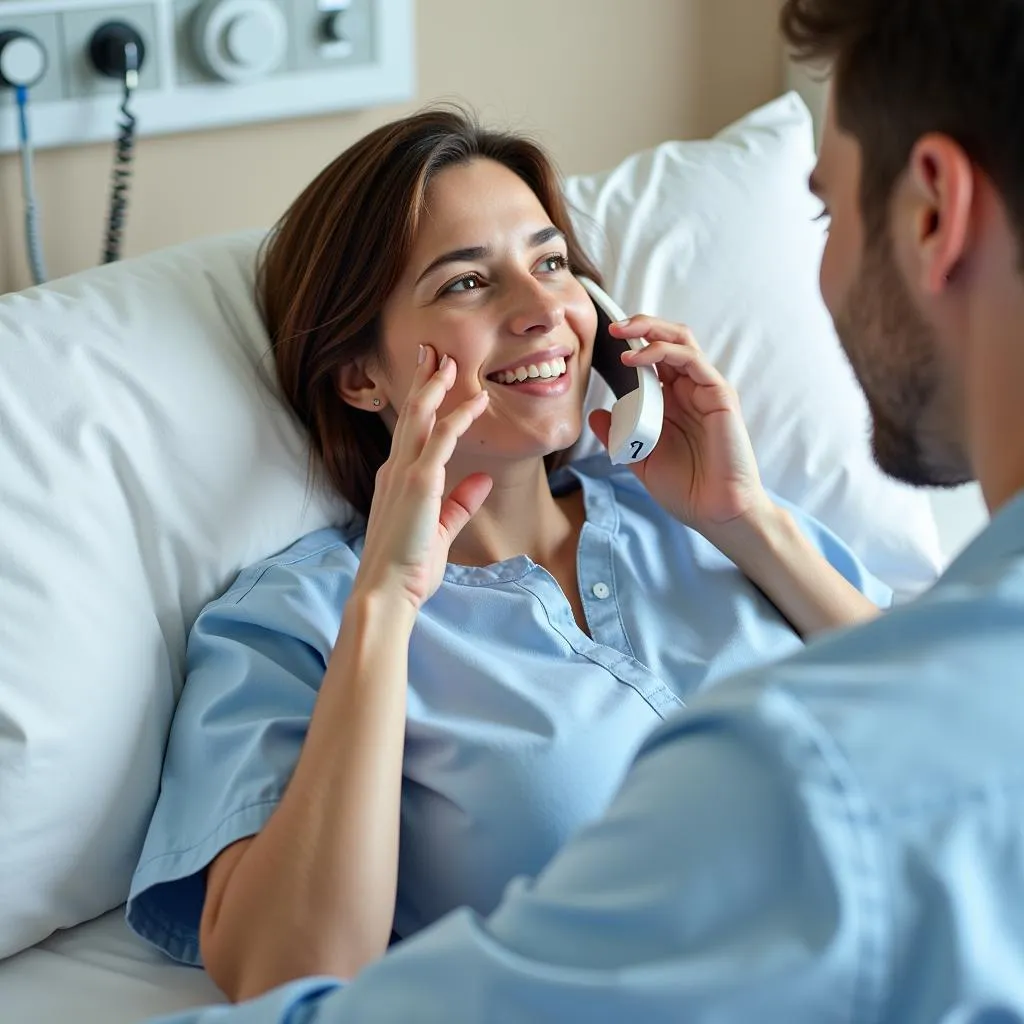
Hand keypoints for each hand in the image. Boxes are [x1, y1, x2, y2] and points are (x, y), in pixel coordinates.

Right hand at [354, 346, 492, 612]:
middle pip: (410, 414)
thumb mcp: (440, 530)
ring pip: (420, 417)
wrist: (386, 590)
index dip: (421, 401)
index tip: (432, 378)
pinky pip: (440, 439)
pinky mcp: (418, 483)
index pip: (409, 431)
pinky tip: (475, 400)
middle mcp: (395, 470)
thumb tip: (483, 480)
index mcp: (396, 480)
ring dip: (436, 386)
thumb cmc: (407, 567)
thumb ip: (460, 503)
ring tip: (450, 361)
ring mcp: (404, 474)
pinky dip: (458, 417)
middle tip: (434, 352)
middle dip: (423, 380)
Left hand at [589, 316, 769, 534]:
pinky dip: (662, 352)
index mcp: (672, 402)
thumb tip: (596, 415)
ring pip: (680, 341)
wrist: (717, 513)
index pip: (654, 358)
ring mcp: (706, 389)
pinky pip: (691, 360)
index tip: (602, 340)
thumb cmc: (686, 489)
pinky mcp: (719, 395)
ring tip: (620, 333)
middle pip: (668, 339)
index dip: (632, 343)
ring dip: (649, 330)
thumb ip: (619, 436)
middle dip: (640, 325)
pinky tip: (635, 359)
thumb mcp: (640, 460)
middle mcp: (690, 390)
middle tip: (611, 326)